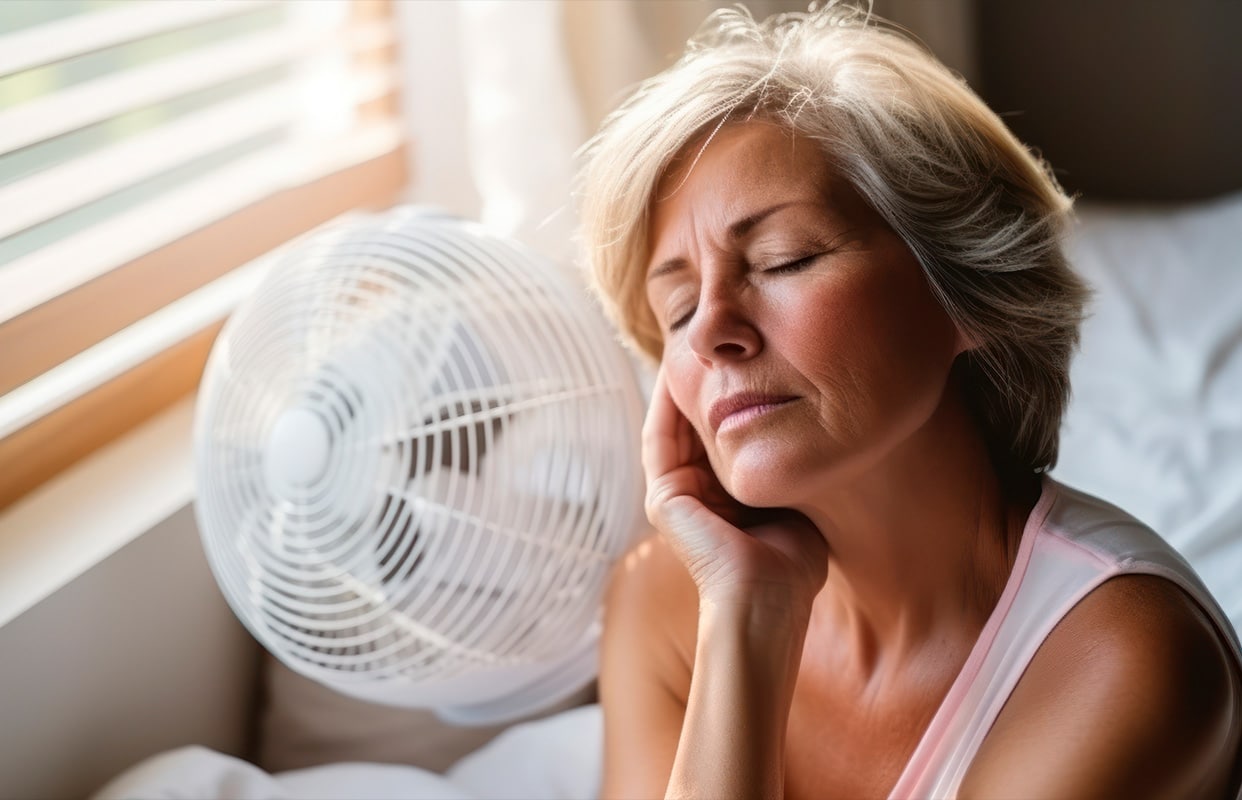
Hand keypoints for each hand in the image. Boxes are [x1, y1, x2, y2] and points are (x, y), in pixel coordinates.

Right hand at [642, 366, 828, 614]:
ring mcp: (672, 496)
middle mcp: (689, 493)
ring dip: (682, 384)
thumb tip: (819, 432)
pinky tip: (683, 371)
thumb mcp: (793, 500)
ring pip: (673, 423)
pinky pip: (663, 437)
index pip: (716, 432)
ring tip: (695, 343)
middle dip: (701, 382)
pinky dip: (669, 403)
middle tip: (716, 338)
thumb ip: (789, 469)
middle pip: (692, 423)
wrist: (771, 603)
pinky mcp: (664, 498)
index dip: (726, 394)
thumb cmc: (793, 564)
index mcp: (717, 496)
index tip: (742, 357)